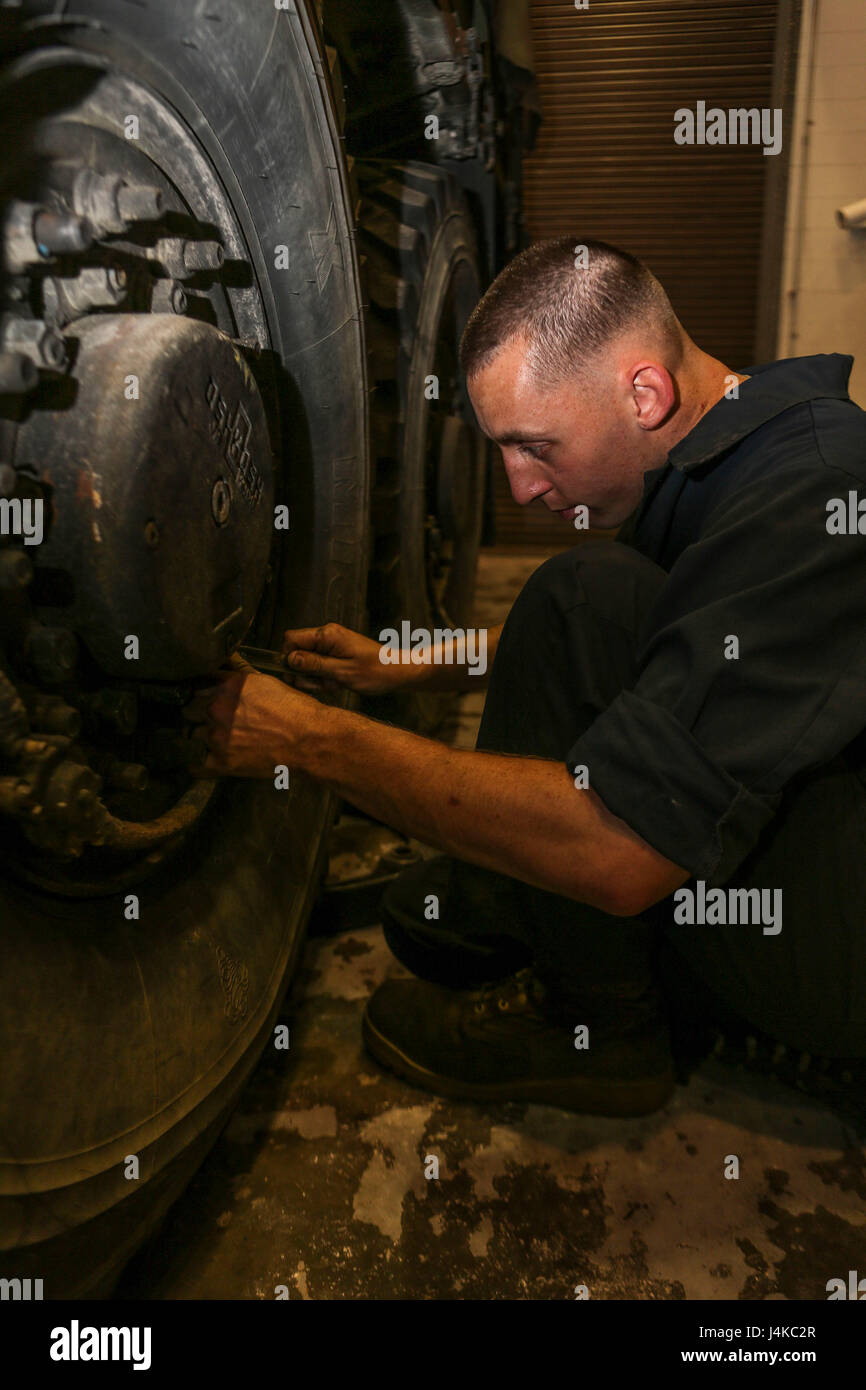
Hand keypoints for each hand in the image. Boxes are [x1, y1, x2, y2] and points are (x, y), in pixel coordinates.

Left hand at [184, 653, 319, 778]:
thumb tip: (225, 658)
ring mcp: (217, 736)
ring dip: (198, 737)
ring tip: (214, 739)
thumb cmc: (296, 710)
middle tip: (213, 720)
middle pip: (189, 709)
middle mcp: (218, 708)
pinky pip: (195, 765)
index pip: (197, 683)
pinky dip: (197, 764)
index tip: (201, 696)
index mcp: (227, 686)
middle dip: (198, 713)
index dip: (199, 691)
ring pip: (190, 734)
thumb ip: (240, 672)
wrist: (311, 740)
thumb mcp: (267, 681)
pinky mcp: (222, 762)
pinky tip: (203, 760)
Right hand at [282, 622, 397, 695]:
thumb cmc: (375, 672)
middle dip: (304, 672)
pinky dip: (325, 676)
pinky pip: (320, 664)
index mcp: (327, 635)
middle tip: (321, 684)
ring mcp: (332, 643)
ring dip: (316, 677)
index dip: (289, 658)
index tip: (298, 676)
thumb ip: (314, 665)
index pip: (291, 639)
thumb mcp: (342, 672)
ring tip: (334, 684)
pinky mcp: (337, 652)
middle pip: (298, 651)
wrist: (398, 672)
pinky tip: (338, 683)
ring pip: (308, 660)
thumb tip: (289, 659)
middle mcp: (327, 635)